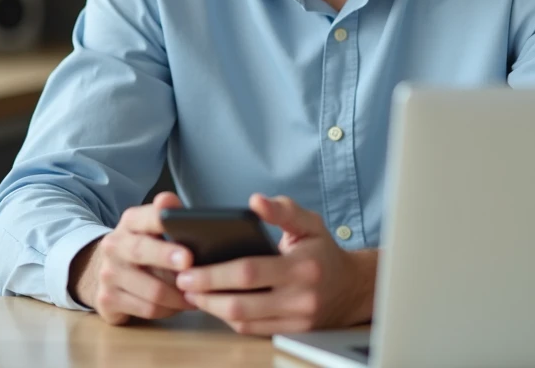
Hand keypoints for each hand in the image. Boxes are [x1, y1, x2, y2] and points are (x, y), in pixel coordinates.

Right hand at [70, 191, 196, 324]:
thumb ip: (166, 215)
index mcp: (129, 223)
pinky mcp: (107, 301)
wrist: (104, 271)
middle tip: (190, 263)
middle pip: (141, 251)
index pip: (145, 217)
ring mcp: (108, 275)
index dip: (163, 220)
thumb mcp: (152, 227)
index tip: (182, 226)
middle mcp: (114, 246)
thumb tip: (169, 201)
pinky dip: (169, 310)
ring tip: (197, 294)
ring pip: (151, 289)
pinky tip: (180, 305)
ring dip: (179, 295)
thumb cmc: (143, 246)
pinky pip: (148, 309)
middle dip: (167, 257)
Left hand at [175, 193, 377, 335]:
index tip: (190, 268)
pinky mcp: (291, 332)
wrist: (352, 288)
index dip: (215, 273)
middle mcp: (300, 297)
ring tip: (193, 294)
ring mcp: (296, 319)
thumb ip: (282, 210)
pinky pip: (253, 329)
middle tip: (183, 282)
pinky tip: (216, 304)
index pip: (250, 271)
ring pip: (243, 321)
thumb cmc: (324, 251)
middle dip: (205, 294)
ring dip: (213, 309)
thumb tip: (255, 201)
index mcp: (302, 267)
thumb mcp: (310, 222)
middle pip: (241, 302)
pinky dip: (230, 318)